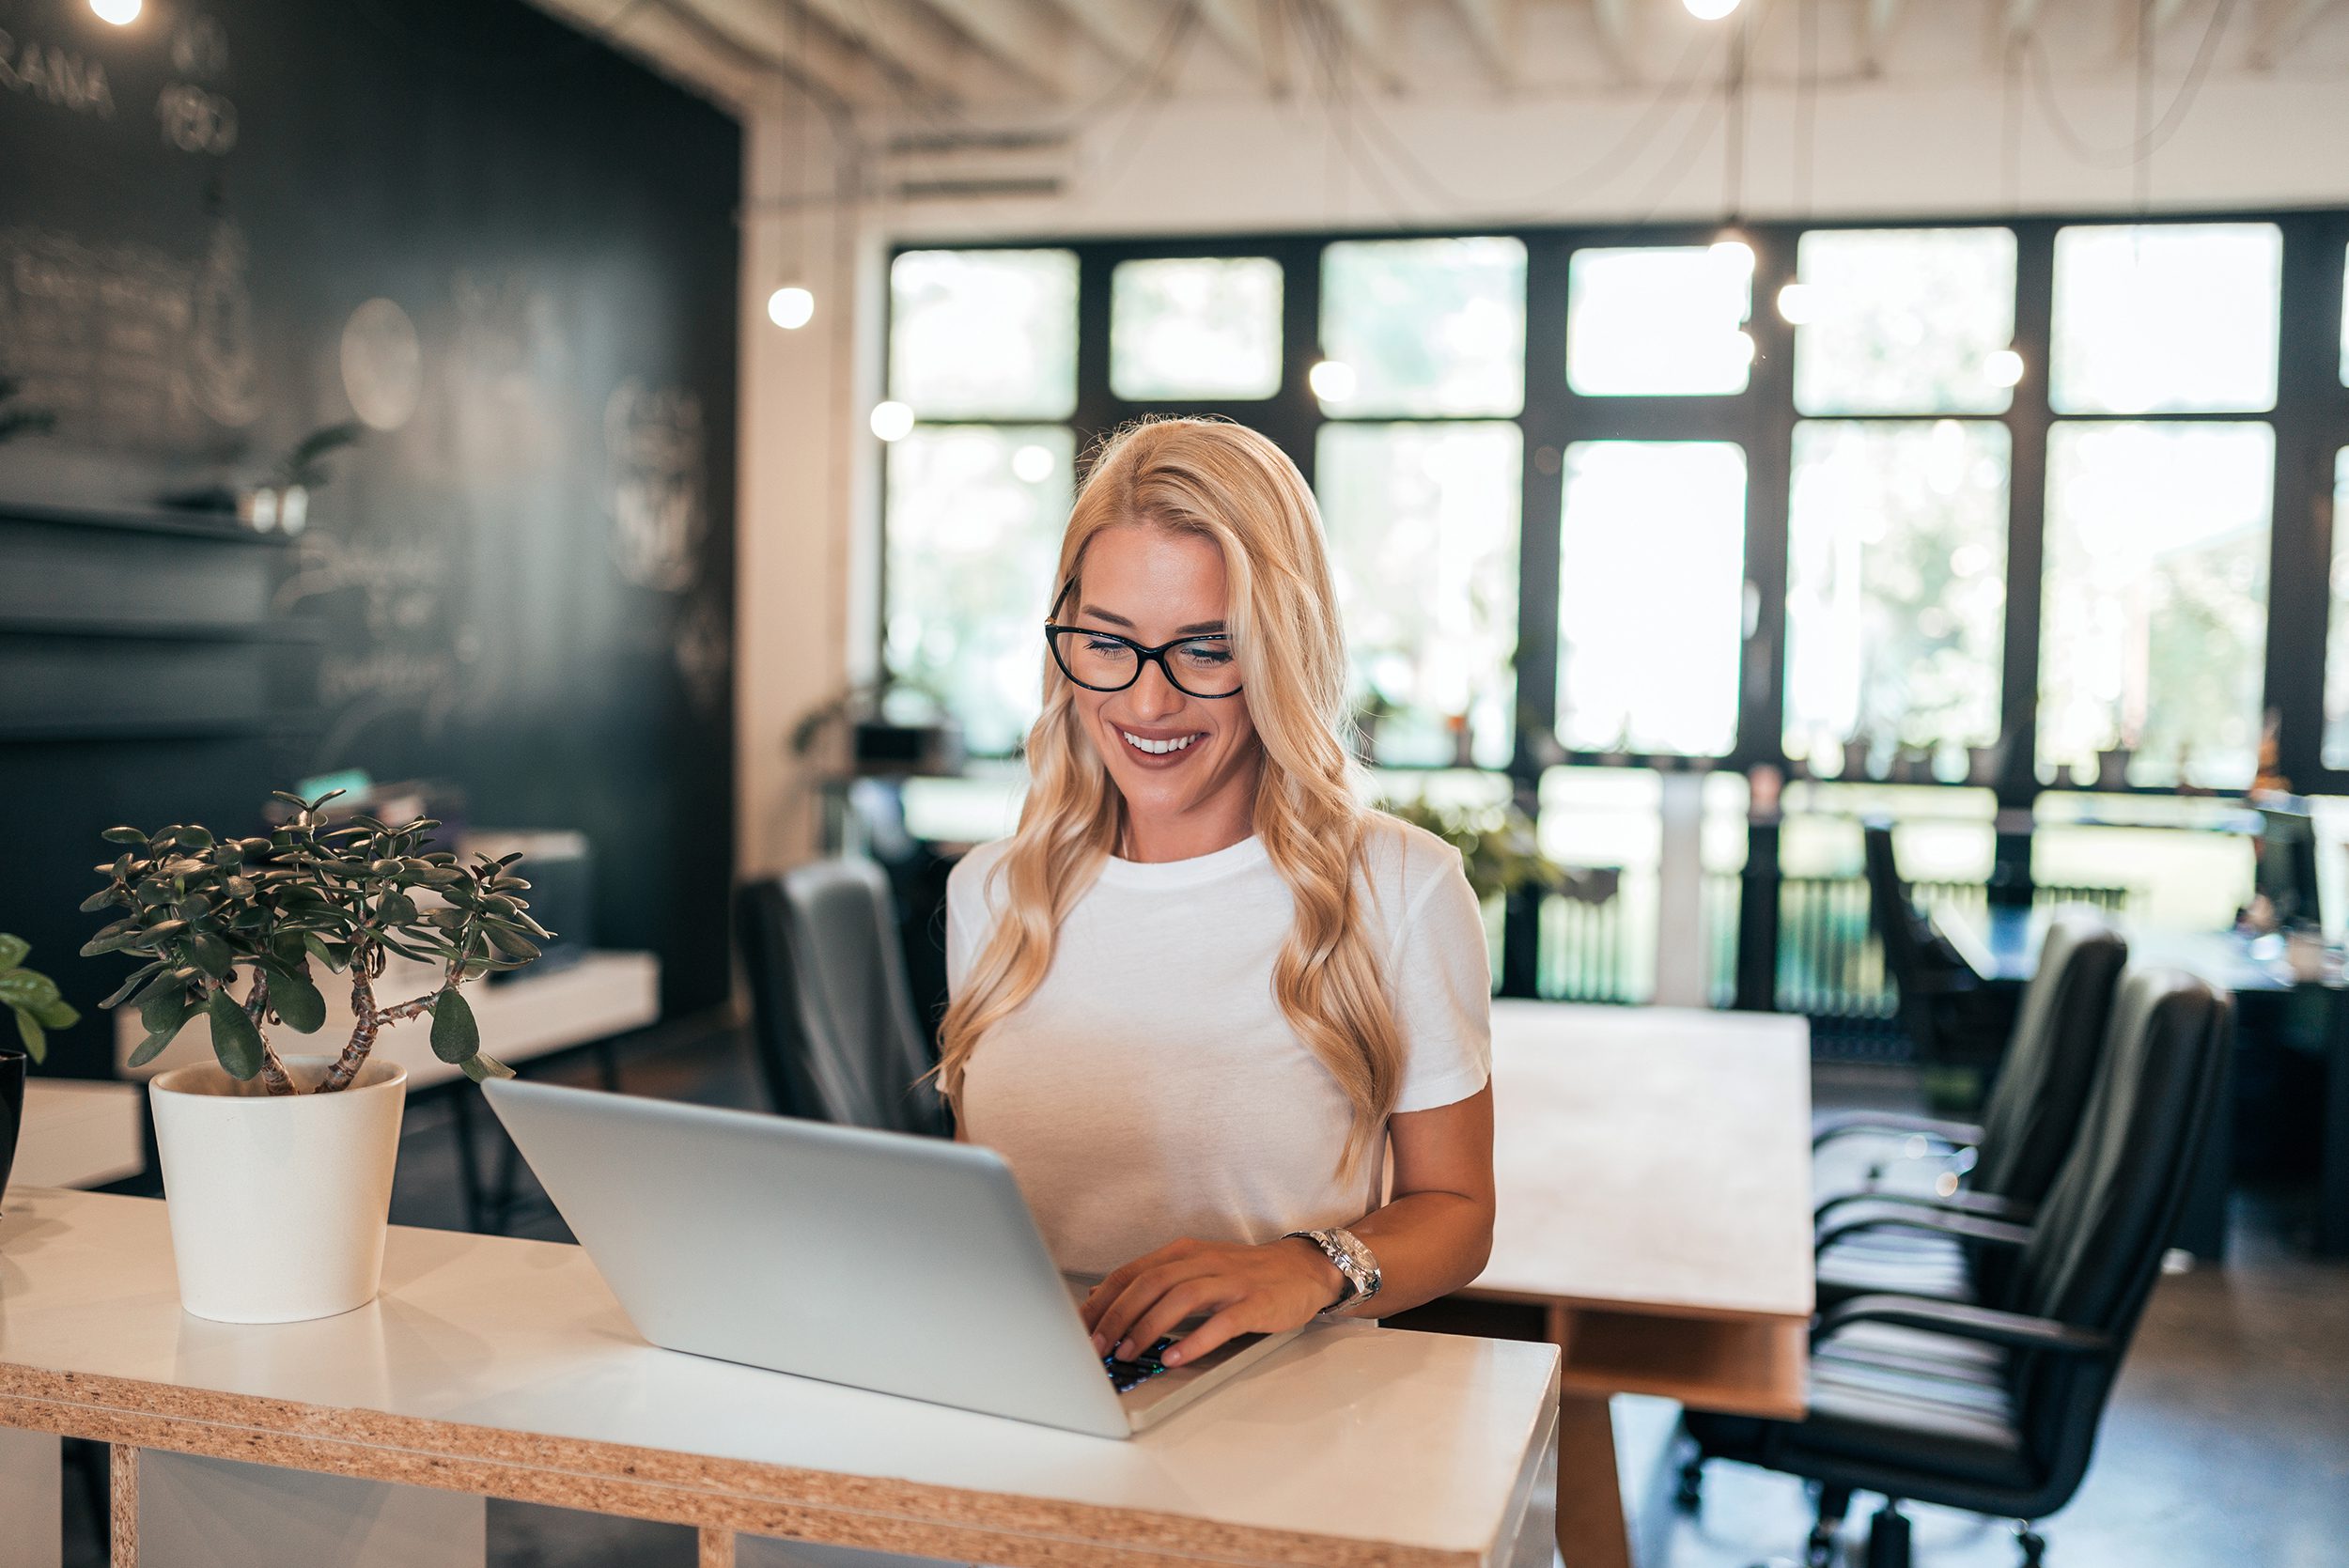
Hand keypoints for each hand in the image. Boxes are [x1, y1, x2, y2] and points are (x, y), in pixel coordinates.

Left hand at [1081, 1236, 1345, 1368]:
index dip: (1104, 1300)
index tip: (1082, 1327)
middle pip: (1151, 1283)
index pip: (1133, 1272)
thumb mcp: (1196, 1269)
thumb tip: (1106, 1302)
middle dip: (1118, 1315)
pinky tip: (1175, 1357)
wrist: (1303, 1268)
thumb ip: (1156, 1282)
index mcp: (1184, 1252)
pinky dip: (1196, 1340)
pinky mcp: (1256, 1303)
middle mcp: (1204, 1261)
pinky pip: (1222, 1322)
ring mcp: (1231, 1281)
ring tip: (1128, 1353)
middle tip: (1097, 1346)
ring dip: (1148, 1327)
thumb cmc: (1244, 1274)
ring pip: (1181, 1298)